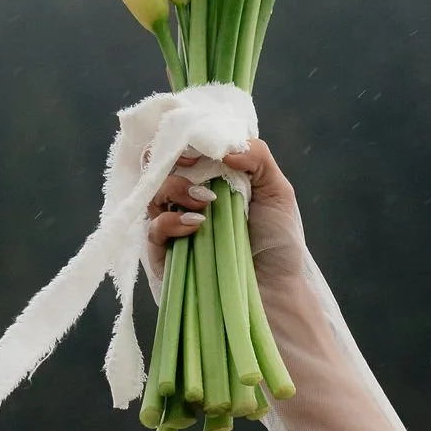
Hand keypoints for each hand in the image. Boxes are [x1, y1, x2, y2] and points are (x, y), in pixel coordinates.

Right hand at [145, 140, 305, 291]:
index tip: (200, 144)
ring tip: (207, 203)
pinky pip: (153, 228)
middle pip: (159, 163)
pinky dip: (171, 221)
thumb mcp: (278, 191)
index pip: (186, 148)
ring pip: (152, 192)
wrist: (276, 291)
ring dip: (176, 188)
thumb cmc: (278, 243)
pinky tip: (196, 225)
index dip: (186, 139)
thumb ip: (257, 156)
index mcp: (212, 179)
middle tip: (193, 164)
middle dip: (172, 157)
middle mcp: (188, 198)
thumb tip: (225, 147)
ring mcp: (173, 224)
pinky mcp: (163, 253)